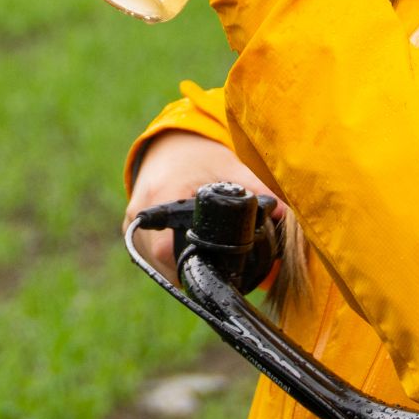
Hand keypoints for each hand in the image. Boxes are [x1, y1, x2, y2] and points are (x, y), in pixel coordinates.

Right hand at [125, 132, 283, 280]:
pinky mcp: (132, 234)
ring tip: (210, 261)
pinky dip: (174, 262)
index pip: (168, 247)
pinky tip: (194, 255)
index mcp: (161, 196)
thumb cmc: (199, 157)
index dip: (195, 264)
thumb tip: (286, 214)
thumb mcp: (228, 167)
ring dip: (183, 270)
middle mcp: (140, 215)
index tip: (219, 268)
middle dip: (196, 271)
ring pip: (158, 267)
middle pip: (164, 264)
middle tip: (223, 269)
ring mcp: (132, 227)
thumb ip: (256, 189)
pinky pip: (153, 261)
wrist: (167, 147)